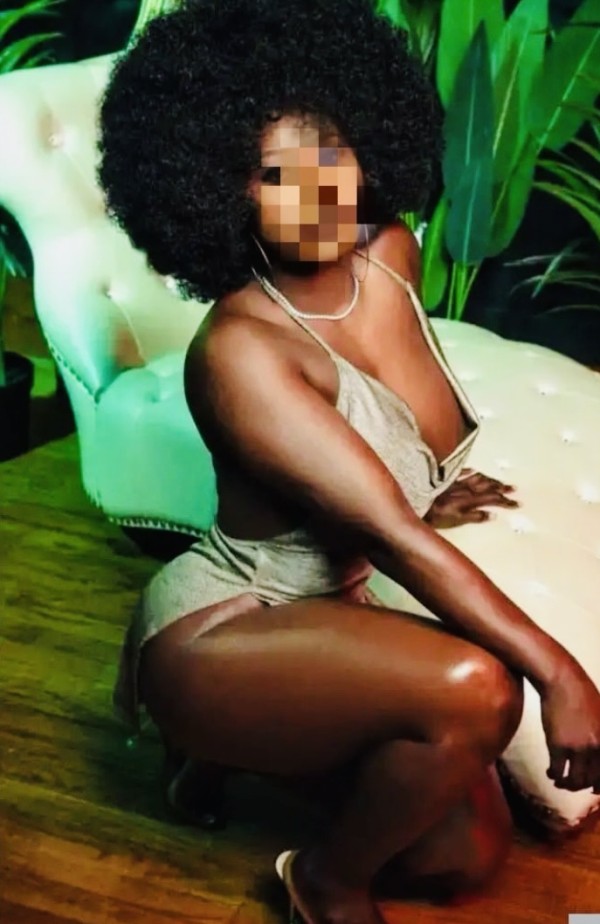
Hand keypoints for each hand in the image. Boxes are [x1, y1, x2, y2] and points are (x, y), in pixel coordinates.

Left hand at [424, 468, 519, 528]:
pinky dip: (470, 472)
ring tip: (500, 482)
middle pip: (487, 487)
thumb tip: (493, 515)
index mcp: (467, 500)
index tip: (517, 503)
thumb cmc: (431, 513)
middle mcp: (463, 489)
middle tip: (515, 490)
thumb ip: (474, 518)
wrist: (412, 497)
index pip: (492, 499)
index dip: (505, 502)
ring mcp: (454, 482)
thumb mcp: (454, 520)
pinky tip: (475, 471)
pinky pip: (461, 472)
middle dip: (502, 489)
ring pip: (477, 479)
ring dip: (490, 480)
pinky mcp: (444, 478)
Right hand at [540, 661, 599, 792]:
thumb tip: (597, 753)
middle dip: (582, 786)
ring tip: (560, 781)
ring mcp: (578, 748)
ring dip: (567, 785)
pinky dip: (553, 775)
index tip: (593, 789)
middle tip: (574, 785)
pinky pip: (557, 771)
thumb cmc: (582, 694)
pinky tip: (550, 772)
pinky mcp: (558, 746)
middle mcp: (597, 748)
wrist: (561, 681)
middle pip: (593, 780)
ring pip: (575, 780)